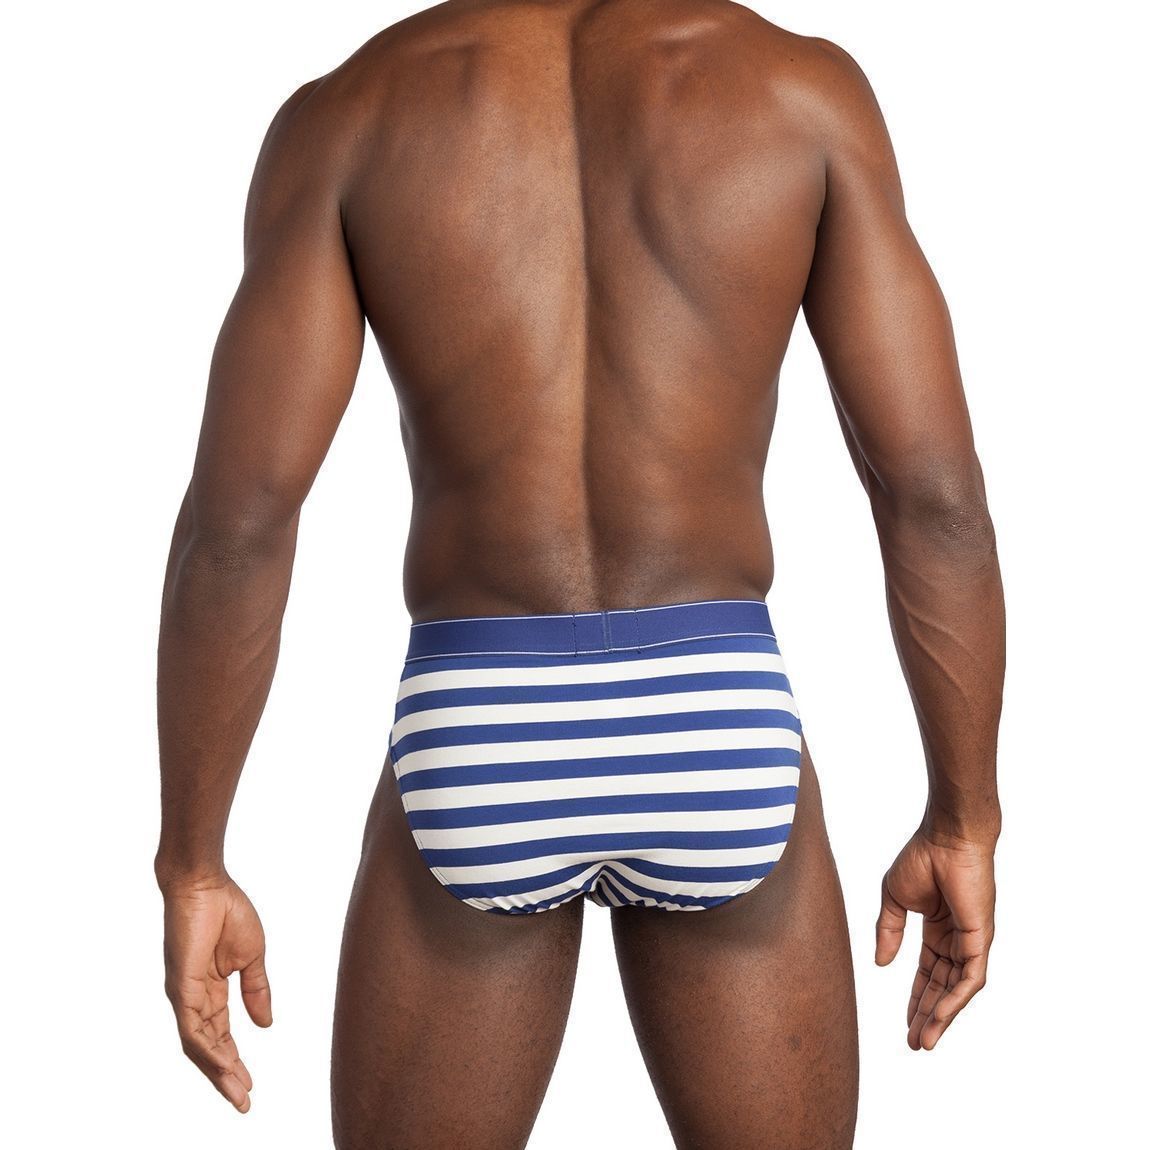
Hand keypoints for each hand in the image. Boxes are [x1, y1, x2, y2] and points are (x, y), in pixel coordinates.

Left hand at [160, 873, 272, 1110]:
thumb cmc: (228, 910)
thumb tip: (266, 1024)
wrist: (206, 884)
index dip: (234, 1060)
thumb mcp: (253, 956)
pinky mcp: (180, 988)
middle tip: (244, 1103)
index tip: (250, 1085)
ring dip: (218, 1071)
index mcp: (213, 988)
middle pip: (209, 1047)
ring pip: (199, 1045)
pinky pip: (192, 1029)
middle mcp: (194, 997)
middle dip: (226, 1076)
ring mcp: (185, 995)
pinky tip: (223, 1066)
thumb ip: (257, 990)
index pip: (221, 1034)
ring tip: (238, 1093)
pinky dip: (207, 1051)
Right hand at [875, 825, 995, 1049]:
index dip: (916, 998)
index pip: (929, 973)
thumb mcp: (894, 898)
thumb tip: (881, 964)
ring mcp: (971, 941)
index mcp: (938, 929)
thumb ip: (888, 930)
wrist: (945, 837)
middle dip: (928, 1016)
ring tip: (926, 1040)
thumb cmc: (922, 857)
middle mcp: (957, 940)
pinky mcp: (980, 939)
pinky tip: (939, 1015)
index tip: (905, 1024)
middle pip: (942, 987)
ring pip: (957, 990)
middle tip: (917, 1044)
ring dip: (941, 1016)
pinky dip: (955, 999)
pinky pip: (970, 978)